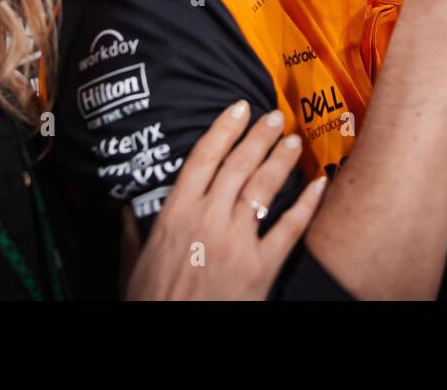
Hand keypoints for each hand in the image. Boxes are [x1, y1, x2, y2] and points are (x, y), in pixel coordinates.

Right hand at [120, 101, 326, 299]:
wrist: (168, 338)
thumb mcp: (131, 264)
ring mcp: (237, 242)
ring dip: (281, 160)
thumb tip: (127, 209)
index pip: (203, 158)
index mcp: (175, 214)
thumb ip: (132, 232)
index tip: (239, 108)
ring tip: (293, 141)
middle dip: (259, 137)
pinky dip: (308, 203)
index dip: (223, 129)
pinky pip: (290, 228)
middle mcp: (208, 220)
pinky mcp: (261, 267)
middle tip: (275, 116)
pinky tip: (319, 184)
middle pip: (238, 166)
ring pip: (263, 188)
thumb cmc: (148, 303)